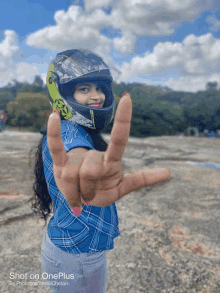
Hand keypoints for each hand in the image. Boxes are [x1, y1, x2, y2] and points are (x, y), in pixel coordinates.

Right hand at [47, 93, 169, 215]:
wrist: (81, 202)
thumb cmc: (103, 192)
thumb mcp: (121, 189)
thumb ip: (141, 179)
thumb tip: (168, 172)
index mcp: (112, 162)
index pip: (119, 137)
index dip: (123, 119)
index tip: (127, 97)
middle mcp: (95, 156)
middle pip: (91, 170)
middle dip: (89, 190)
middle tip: (88, 196)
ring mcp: (76, 158)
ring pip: (73, 174)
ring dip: (74, 193)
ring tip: (78, 195)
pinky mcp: (59, 163)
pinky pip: (55, 147)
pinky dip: (54, 133)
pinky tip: (53, 115)